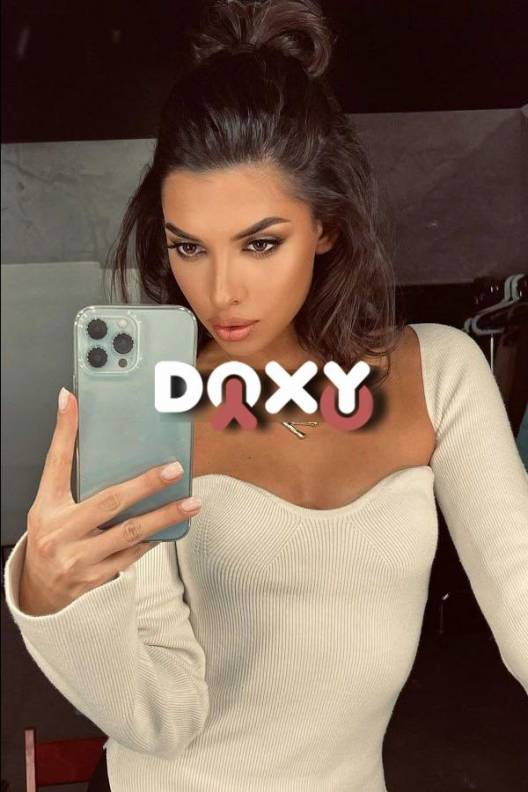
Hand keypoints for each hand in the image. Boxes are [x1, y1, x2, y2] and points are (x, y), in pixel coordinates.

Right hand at [19, 387, 200, 615]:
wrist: (40, 589)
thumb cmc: (50, 536)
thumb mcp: (50, 501)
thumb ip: (65, 465)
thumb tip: (71, 410)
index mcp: (47, 507)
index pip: (56, 462)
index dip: (64, 430)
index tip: (73, 401)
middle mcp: (60, 533)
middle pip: (109, 502)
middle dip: (145, 485)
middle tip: (175, 470)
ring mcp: (79, 558)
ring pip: (130, 533)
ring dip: (164, 516)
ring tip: (191, 503)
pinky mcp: (96, 578)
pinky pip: (132, 555)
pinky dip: (153, 538)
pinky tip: (171, 526)